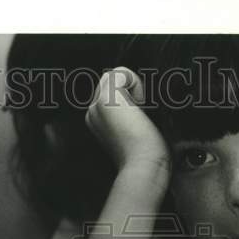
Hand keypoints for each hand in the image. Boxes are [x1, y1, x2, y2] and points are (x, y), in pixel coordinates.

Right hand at [85, 67, 170, 190]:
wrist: (144, 165)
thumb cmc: (146, 154)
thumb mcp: (135, 129)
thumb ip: (130, 112)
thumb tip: (140, 100)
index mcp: (97, 121)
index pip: (111, 91)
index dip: (130, 97)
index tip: (139, 119)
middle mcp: (92, 112)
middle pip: (112, 80)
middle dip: (131, 91)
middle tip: (140, 116)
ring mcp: (95, 105)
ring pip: (115, 75)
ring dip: (133, 87)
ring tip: (138, 112)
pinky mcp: (104, 98)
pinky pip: (121, 72)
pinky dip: (136, 83)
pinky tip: (138, 107)